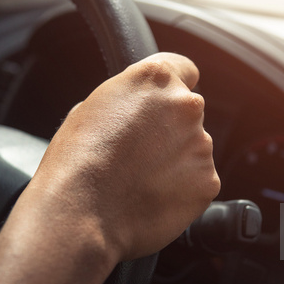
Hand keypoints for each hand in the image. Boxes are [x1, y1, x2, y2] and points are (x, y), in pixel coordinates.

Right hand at [0, 52, 219, 283]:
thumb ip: (127, 99)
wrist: (79, 213)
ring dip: (175, 160)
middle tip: (140, 152)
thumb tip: (136, 109)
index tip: (163, 104)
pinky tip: (152, 197)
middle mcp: (185, 105)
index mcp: (155, 79)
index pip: (184, 69)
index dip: (172, 87)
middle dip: (169, 128)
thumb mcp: (91, 107)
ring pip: (194, 148)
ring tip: (140, 179)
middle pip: (187, 112)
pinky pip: (198, 180)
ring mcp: (201, 145)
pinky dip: (182, 189)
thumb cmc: (76, 162)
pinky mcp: (207, 181)